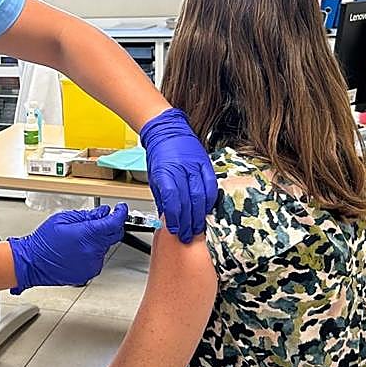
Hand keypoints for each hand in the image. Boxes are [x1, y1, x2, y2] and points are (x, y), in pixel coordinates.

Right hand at [8, 204, 127, 293]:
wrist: (32, 263)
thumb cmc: (43, 241)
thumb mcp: (63, 219)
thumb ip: (87, 215)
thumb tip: (103, 212)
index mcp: (87, 235)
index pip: (114, 223)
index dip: (121, 214)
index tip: (121, 209)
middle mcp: (92, 251)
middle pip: (114, 235)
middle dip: (110, 226)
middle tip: (101, 221)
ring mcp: (92, 264)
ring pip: (105, 247)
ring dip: (98, 240)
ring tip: (78, 239)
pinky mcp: (89, 272)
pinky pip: (97, 258)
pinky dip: (92, 252)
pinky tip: (77, 250)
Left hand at [139, 108, 217, 242]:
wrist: (167, 131)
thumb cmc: (160, 154)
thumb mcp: (154, 177)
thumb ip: (162, 197)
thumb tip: (167, 218)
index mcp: (164, 172)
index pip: (172, 199)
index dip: (175, 217)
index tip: (175, 229)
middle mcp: (180, 169)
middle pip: (187, 201)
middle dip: (188, 222)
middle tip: (188, 235)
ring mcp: (195, 166)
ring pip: (201, 196)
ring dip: (200, 216)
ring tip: (198, 228)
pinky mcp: (206, 164)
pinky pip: (211, 186)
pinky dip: (210, 201)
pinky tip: (207, 211)